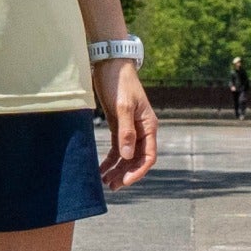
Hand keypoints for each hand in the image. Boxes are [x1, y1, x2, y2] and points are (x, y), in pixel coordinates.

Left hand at [94, 59, 158, 189]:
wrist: (110, 64)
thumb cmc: (119, 82)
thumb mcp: (122, 107)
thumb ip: (126, 132)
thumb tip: (128, 156)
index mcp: (149, 125)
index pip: (148, 155)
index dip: (138, 171)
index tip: (125, 182)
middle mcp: (142, 130)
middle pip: (137, 159)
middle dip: (126, 174)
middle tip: (111, 186)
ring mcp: (130, 129)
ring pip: (126, 156)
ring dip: (117, 170)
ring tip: (104, 182)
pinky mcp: (118, 126)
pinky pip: (116, 148)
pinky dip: (110, 160)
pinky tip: (101, 170)